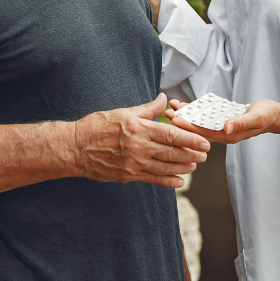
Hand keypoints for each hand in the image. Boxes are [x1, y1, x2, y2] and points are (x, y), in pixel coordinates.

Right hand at [73, 93, 210, 187]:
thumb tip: (164, 99)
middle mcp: (138, 148)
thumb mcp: (123, 112)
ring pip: (165, 168)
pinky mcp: (128, 176)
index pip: (171, 134)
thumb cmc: (97, 126)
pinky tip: (179, 181)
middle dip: (191, 154)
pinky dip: (168, 181)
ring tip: (195, 165)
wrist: (75, 148)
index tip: (203, 141)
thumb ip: (147, 109)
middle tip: (205, 154)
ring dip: (183, 167)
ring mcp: (134, 164)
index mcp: (138, 129)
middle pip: (172, 152)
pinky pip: (153, 180)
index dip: (190, 139)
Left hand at [164, 98, 279, 144]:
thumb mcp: (256, 117)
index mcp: (229, 135)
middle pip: (198, 129)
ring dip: (186, 115)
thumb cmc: (266, 115)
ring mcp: (221, 128)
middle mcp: (223, 133)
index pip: (205, 132)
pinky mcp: (221, 120)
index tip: (175, 121)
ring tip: (171, 107)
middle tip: (167, 113)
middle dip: (182, 121)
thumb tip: (226, 127)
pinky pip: (205, 116)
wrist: (273, 116)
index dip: (189, 127)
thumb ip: (241, 122)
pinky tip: (184, 105)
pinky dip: (195, 111)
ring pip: (199, 122)